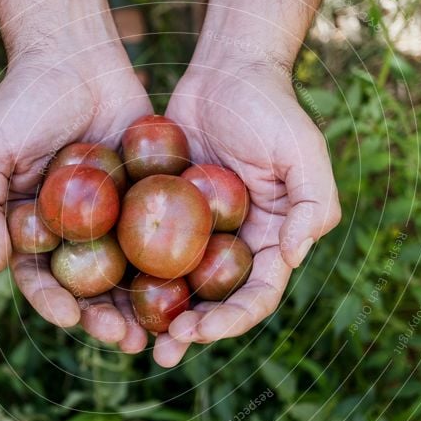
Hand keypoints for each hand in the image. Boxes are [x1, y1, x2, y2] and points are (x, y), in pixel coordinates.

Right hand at [0, 44, 152, 350]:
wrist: (74, 53)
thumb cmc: (22, 99)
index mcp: (31, 229)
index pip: (39, 278)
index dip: (53, 303)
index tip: (72, 319)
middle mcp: (73, 231)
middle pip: (89, 287)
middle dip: (104, 317)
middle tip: (125, 339)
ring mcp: (111, 217)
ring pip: (128, 272)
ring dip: (141, 305)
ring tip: (160, 332)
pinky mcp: (145, 198)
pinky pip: (160, 236)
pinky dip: (171, 264)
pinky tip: (188, 287)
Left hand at [158, 60, 341, 365]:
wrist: (225, 70)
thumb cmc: (270, 108)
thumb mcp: (303, 152)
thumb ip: (311, 205)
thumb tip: (292, 259)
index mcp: (272, 240)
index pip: (257, 295)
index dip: (232, 321)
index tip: (200, 332)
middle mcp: (236, 244)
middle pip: (216, 302)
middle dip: (194, 332)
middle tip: (164, 350)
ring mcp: (198, 231)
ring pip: (178, 285)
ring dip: (159, 316)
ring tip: (133, 339)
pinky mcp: (165, 212)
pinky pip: (148, 248)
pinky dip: (134, 273)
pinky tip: (109, 292)